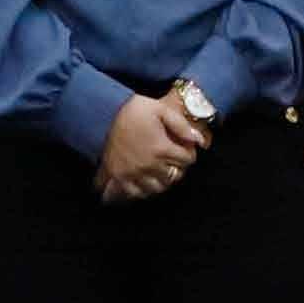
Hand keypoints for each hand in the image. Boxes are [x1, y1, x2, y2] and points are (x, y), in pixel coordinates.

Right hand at [98, 85, 212, 201]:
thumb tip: (200, 141)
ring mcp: (133, 173)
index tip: (184, 149)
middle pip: (174, 176)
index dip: (189, 153)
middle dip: (177, 168)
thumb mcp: (160, 109)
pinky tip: (145, 181)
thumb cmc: (133, 110)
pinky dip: (143, 190)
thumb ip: (181, 125)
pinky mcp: (119, 178)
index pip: (187, 160)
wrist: (103, 114)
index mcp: (161, 148)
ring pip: (158, 188)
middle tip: (173, 160)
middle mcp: (149, 165)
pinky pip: (136, 193)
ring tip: (161, 171)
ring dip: (163, 180)